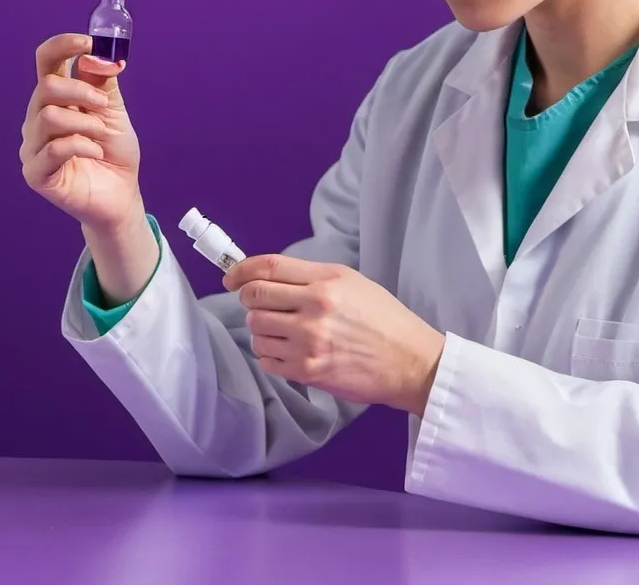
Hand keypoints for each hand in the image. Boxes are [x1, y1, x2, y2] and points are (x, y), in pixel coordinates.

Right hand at [20, 33, 142, 231]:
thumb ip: (103, 82)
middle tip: (103, 106)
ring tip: (101, 135)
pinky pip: (52, 150)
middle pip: (46, 87)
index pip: (46, 61)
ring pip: (49, 117)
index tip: (87, 41)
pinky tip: (95, 153)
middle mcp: (38, 118)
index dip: (62, 46)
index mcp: (56, 98)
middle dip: (81, 91)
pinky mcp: (35, 174)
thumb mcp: (113, 110)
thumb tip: (97, 54)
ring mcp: (33, 146)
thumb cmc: (114, 151)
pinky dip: (81, 146)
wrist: (121, 193)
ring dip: (85, 122)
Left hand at [223, 255, 445, 415]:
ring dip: (262, 329)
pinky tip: (290, 350)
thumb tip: (265, 277)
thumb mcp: (350, 281)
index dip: (241, 270)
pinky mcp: (307, 371)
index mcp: (326, 281)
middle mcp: (314, 309)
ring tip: (283, 330)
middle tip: (262, 305)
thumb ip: (308, 276)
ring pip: (256, 330)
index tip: (230, 277)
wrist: (408, 361)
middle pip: (254, 298)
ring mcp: (309, 342)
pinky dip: (271, 354)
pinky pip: (266, 359)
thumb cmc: (382, 318)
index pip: (268, 267)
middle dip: (251, 300)